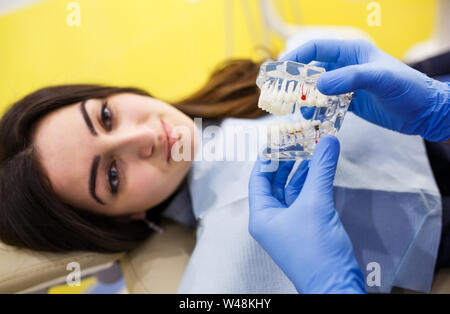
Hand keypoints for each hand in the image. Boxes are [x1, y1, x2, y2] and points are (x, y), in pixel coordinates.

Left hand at [248, 136, 364, 292]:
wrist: (336, 285)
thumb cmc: (317, 252)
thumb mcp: (317, 204)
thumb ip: (321, 170)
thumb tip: (327, 140)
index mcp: (262, 216)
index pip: (258, 179)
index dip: (267, 157)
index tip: (278, 138)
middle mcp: (271, 220)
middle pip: (274, 183)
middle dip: (287, 161)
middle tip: (298, 141)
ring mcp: (288, 225)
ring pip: (291, 190)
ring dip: (301, 171)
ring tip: (311, 150)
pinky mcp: (305, 228)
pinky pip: (304, 200)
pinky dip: (311, 184)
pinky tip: (319, 170)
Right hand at [281, 39, 449, 141]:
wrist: (425, 113)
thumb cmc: (408, 89)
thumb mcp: (381, 79)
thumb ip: (351, 79)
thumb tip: (319, 85)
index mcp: (353, 52)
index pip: (318, 48)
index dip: (298, 55)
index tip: (281, 68)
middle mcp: (347, 67)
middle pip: (314, 69)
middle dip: (298, 81)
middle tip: (285, 95)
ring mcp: (348, 85)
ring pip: (318, 89)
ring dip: (307, 100)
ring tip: (302, 114)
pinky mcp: (350, 102)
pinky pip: (327, 104)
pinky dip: (318, 112)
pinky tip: (314, 121)